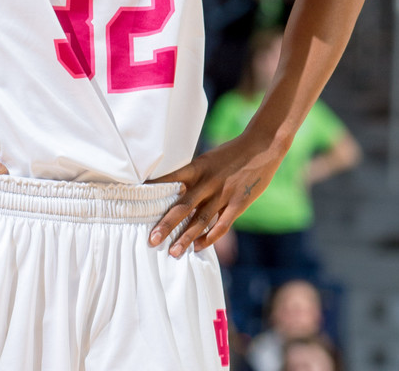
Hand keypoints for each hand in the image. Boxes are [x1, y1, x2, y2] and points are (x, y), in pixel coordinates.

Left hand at [147, 130, 286, 257]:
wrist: (262, 146)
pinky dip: (210, 237)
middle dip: (166, 224)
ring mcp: (223, 194)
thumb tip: (173, 190)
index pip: (170, 180)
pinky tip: (199, 247)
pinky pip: (222, 224)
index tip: (136, 201)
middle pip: (182, 206)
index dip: (154, 191)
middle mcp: (207, 181)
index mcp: (197, 167)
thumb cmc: (231, 153)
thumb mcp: (208, 159)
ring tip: (173, 252)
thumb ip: (193, 175)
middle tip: (151, 239)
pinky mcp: (239, 203)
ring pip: (200, 220)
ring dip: (186, 237)